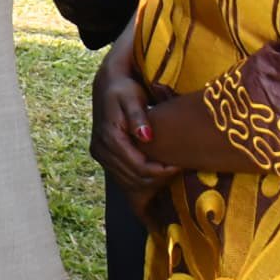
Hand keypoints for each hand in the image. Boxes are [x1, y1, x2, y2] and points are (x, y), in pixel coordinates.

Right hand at [90, 32, 173, 218]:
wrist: (108, 84)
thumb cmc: (124, 89)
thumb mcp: (132, 97)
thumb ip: (138, 117)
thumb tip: (146, 136)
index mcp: (109, 137)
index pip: (137, 167)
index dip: (159, 171)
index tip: (178, 166)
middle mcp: (100, 149)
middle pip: (133, 179)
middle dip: (157, 180)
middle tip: (178, 171)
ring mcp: (100, 154)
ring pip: (127, 183)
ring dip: (149, 185)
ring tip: (169, 176)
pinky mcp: (103, 156)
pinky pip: (122, 180)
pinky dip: (137, 187)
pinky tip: (152, 195)